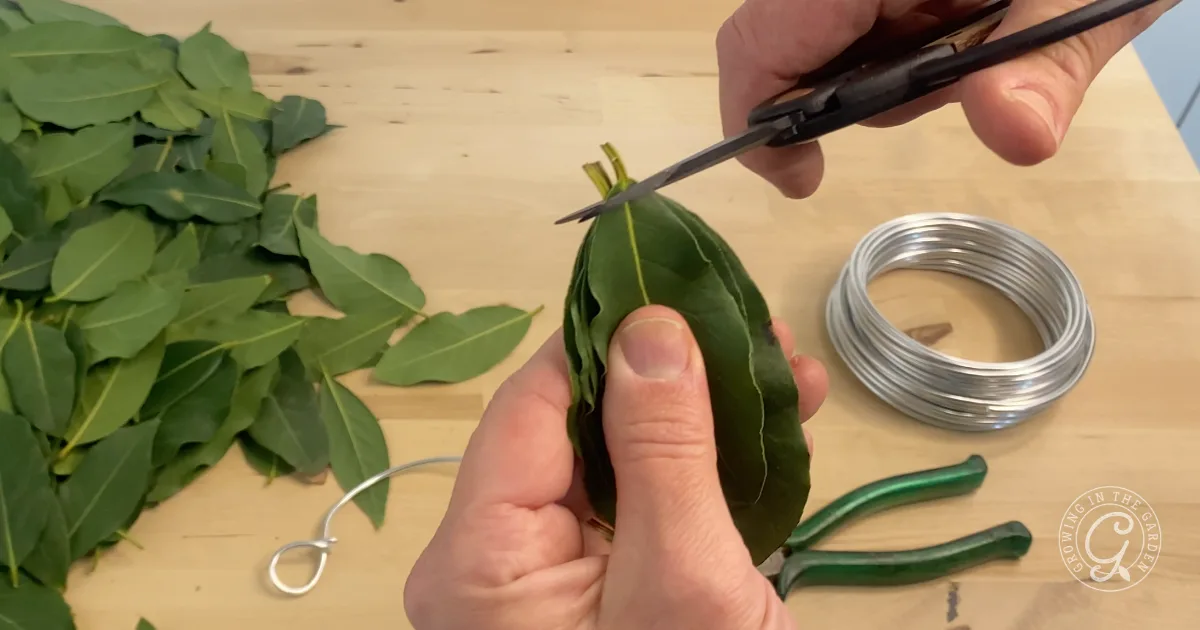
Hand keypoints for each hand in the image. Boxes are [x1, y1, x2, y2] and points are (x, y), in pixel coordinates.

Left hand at [404, 305, 827, 628]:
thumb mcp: (684, 579)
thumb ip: (660, 449)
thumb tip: (650, 326)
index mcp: (479, 557)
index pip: (532, 404)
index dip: (605, 336)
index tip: (680, 284)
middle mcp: (491, 562)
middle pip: (575, 429)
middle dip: (672, 377)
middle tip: (761, 339)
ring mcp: (542, 584)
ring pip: (613, 465)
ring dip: (699, 421)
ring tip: (785, 379)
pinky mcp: (592, 599)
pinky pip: (635, 514)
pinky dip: (698, 478)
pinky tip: (764, 439)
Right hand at [716, 0, 1176, 197]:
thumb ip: (1046, 61)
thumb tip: (1019, 137)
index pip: (761, 37)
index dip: (756, 115)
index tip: (802, 179)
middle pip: (784, 42)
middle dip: (858, 90)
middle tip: (954, 88)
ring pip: (821, 35)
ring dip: (892, 68)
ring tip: (979, 52)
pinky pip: (856, 20)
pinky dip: (903, 45)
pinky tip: (966, 36)